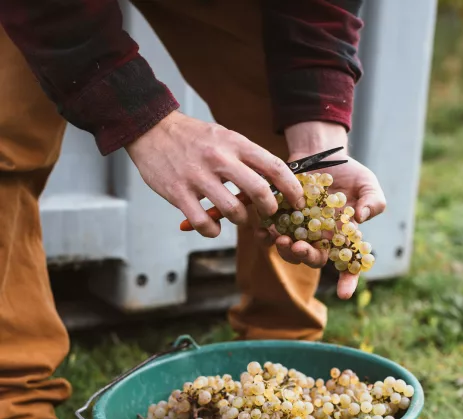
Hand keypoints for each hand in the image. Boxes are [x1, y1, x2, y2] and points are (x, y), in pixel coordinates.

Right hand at [126, 111, 304, 237]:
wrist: (151, 129)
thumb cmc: (192, 137)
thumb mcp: (224, 136)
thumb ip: (246, 157)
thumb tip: (274, 180)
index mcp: (235, 143)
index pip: (274, 167)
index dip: (292, 189)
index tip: (298, 202)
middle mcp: (219, 159)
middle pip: (259, 192)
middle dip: (270, 210)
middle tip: (268, 214)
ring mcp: (198, 177)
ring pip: (233, 212)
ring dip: (241, 222)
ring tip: (238, 218)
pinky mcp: (179, 193)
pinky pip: (204, 223)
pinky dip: (213, 231)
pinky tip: (213, 227)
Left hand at [258, 122, 386, 299]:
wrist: (320, 154)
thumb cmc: (349, 174)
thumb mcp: (368, 184)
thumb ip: (374, 201)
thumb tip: (361, 218)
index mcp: (343, 238)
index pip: (349, 266)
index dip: (347, 282)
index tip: (345, 294)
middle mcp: (321, 240)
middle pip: (315, 260)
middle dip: (307, 258)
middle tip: (300, 248)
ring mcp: (301, 233)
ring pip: (292, 252)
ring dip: (286, 250)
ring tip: (282, 239)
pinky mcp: (282, 221)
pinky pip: (272, 236)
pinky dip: (267, 237)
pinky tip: (264, 232)